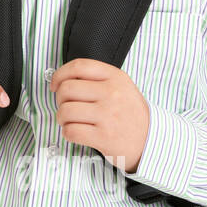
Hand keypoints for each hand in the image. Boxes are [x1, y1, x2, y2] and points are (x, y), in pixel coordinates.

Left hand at [49, 58, 149, 173]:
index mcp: (115, 77)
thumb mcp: (121, 87)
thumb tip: (62, 79)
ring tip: (70, 121)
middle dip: (60, 99)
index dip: (60, 74)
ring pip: (65, 111)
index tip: (55, 85)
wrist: (151, 140)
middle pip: (67, 89)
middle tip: (66, 106)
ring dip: (62, 118)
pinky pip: (71, 131)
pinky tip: (75, 132)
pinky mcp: (104, 137)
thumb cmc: (130, 114)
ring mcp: (108, 116)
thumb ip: (96, 79)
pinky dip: (67, 133)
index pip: (79, 66)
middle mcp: (112, 94)